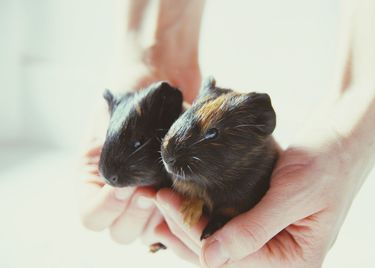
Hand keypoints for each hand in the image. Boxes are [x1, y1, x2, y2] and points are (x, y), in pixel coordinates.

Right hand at [77, 58, 200, 254]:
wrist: (164, 74)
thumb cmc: (134, 89)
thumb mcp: (113, 117)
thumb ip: (112, 148)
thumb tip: (123, 182)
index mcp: (96, 175)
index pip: (92, 218)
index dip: (106, 207)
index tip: (125, 183)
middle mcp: (119, 192)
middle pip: (120, 232)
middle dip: (135, 212)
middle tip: (149, 185)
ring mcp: (148, 194)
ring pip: (148, 230)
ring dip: (158, 213)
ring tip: (167, 184)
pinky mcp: (173, 191)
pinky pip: (173, 218)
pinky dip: (179, 210)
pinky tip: (185, 188)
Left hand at [154, 130, 361, 267]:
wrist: (342, 137)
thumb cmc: (328, 164)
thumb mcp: (294, 195)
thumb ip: (254, 230)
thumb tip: (211, 258)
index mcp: (293, 261)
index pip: (233, 257)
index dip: (194, 231)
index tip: (166, 201)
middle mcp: (279, 255)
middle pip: (221, 253)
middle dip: (183, 227)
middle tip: (155, 200)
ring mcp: (269, 237)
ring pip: (219, 240)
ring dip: (187, 222)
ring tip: (159, 203)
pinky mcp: (261, 217)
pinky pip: (226, 222)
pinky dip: (203, 212)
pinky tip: (182, 201)